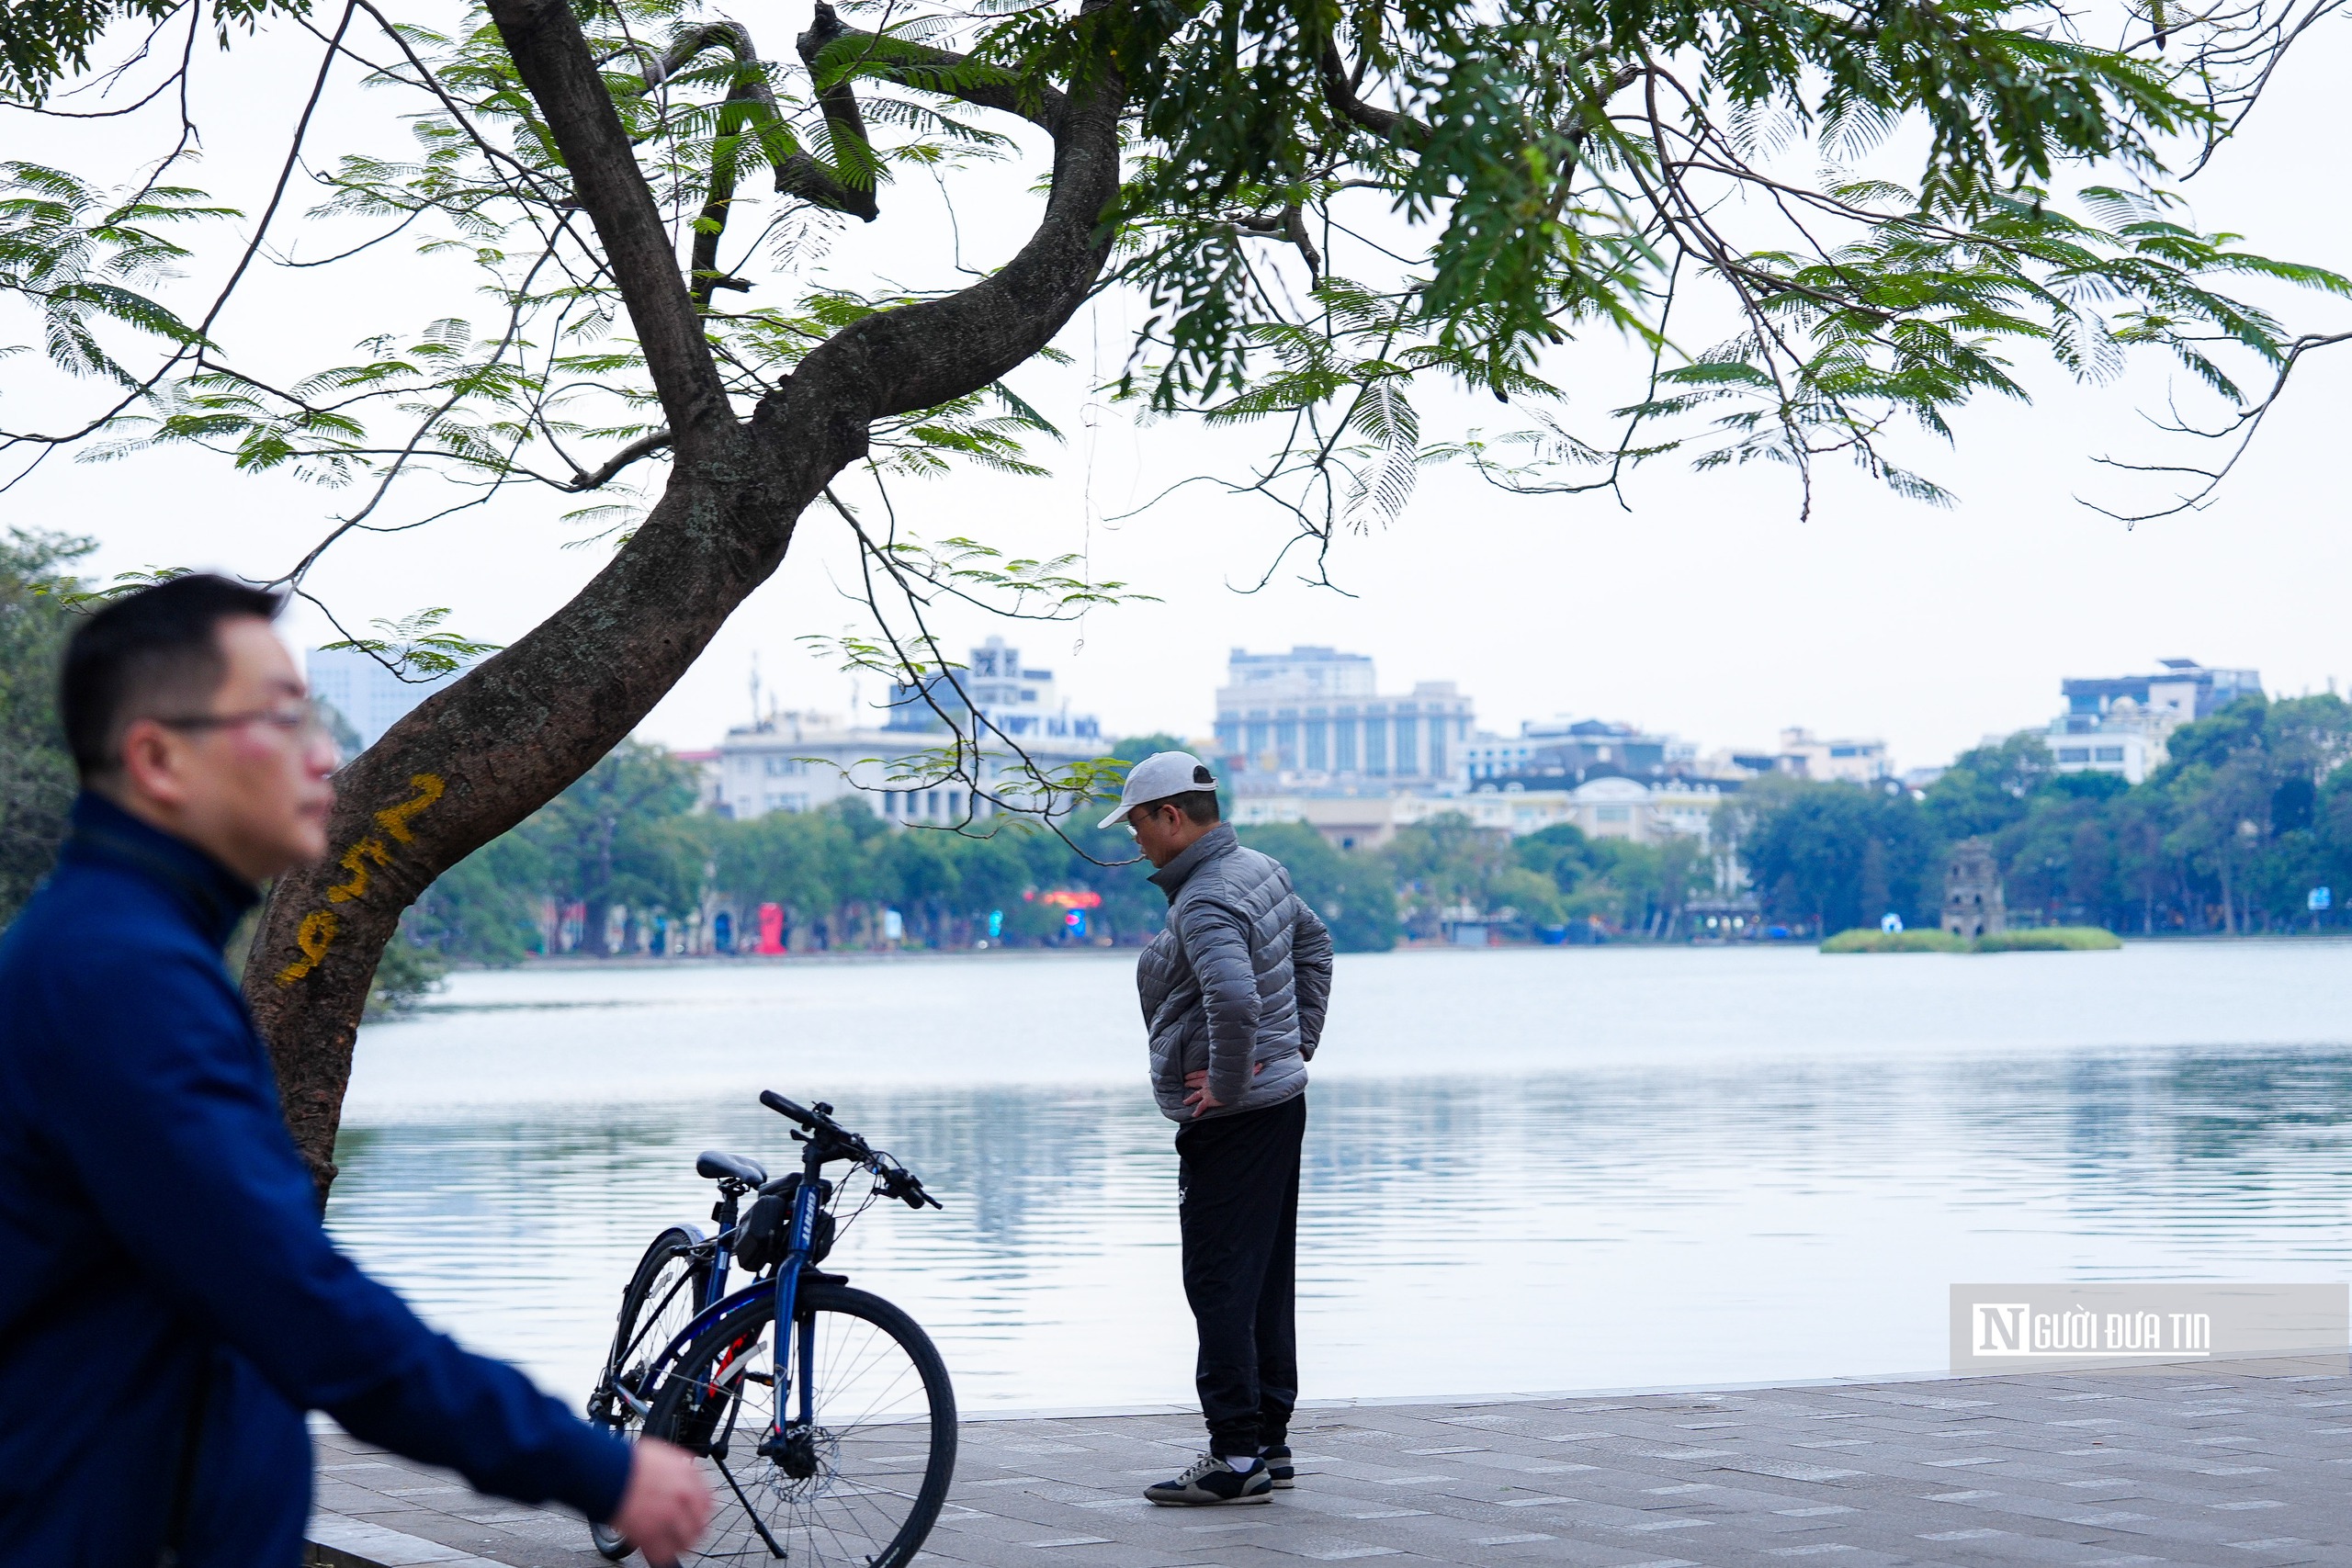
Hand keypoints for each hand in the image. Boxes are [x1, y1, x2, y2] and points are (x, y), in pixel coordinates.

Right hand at [611, 1439, 711, 1566]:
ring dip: (681, 1545)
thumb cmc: (630, 1462)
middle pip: (700, 1524)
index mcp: (688, 1477)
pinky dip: (662, 1554)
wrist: (609, 1471)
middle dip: (695, 1531)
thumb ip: (679, 1468)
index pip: (708, 1501)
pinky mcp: (650, 1533)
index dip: (703, 1512)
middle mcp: (683, 1497)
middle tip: (689, 1535)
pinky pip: (664, 1552)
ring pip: (686, 1541)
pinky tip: (659, 1552)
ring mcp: (668, 1516)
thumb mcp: (663, 1454)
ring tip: (674, 1546)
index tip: (699, 1517)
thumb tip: (684, 1474)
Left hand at [1183, 1061, 1262, 1117]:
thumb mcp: (1242, 1071)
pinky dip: (1197, 1111)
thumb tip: (1261, 1065)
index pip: (1199, 1073)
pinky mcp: (1208, 1100)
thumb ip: (1252, 1069)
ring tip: (1184, 1101)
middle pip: (1195, 1082)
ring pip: (1195, 1095)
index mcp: (1211, 1074)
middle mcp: (1206, 1083)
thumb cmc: (1235, 1077)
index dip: (1193, 1074)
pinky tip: (1193, 1115)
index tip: (1187, 1075)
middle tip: (1184, 1083)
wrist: (1230, 1084)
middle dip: (1189, 1083)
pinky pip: (1201, 1107)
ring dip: (1190, 1098)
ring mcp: (1206, 1092)